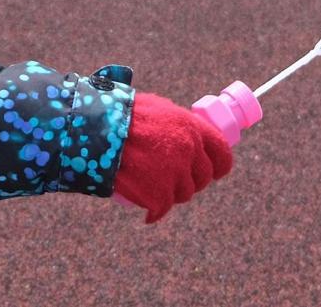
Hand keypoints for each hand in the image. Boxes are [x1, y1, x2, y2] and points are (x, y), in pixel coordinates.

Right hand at [113, 91, 233, 223]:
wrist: (97, 128)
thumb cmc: (122, 114)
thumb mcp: (158, 108)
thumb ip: (177, 124)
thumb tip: (188, 135)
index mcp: (191, 127)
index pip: (223, 154)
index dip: (218, 166)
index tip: (211, 171)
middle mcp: (188, 150)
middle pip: (202, 178)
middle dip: (189, 180)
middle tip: (171, 178)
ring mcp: (174, 172)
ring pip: (182, 194)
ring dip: (170, 194)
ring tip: (152, 186)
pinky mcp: (158, 192)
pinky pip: (162, 208)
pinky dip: (154, 211)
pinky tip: (148, 211)